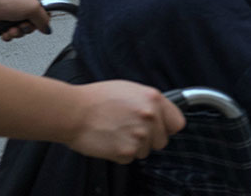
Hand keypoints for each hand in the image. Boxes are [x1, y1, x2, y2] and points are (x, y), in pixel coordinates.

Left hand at [0, 0, 49, 40]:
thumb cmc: (5, 0)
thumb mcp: (33, 8)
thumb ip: (44, 19)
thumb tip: (47, 29)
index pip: (45, 11)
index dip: (42, 20)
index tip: (37, 23)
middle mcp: (23, 3)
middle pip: (34, 22)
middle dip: (27, 28)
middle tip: (22, 25)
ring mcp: (12, 13)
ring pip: (22, 29)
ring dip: (17, 32)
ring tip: (11, 29)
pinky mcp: (2, 21)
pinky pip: (11, 32)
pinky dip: (9, 35)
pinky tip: (4, 32)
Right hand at [67, 81, 185, 163]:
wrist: (73, 111)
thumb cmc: (97, 98)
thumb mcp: (131, 90)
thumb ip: (150, 102)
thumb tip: (161, 114)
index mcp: (154, 99)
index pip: (177, 123)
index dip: (167, 127)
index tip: (160, 129)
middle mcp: (150, 117)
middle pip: (162, 141)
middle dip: (148, 139)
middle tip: (129, 130)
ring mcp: (139, 135)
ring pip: (145, 152)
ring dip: (133, 146)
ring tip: (116, 132)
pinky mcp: (126, 151)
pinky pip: (130, 159)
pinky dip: (120, 154)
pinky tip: (110, 140)